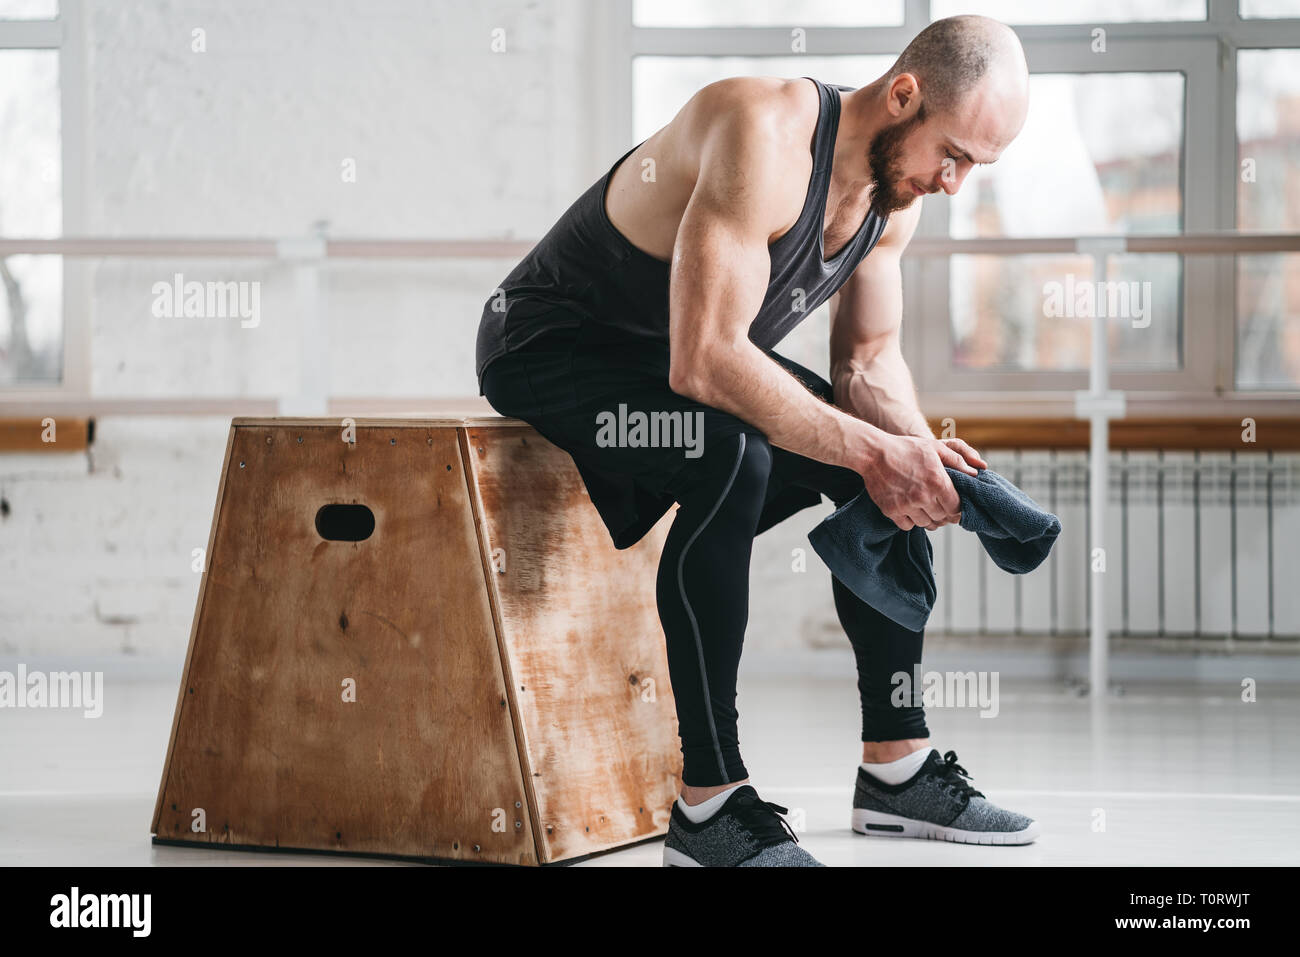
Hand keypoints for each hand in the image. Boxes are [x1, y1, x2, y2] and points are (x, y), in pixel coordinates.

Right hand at [859, 433, 985, 530]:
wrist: (874, 453)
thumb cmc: (906, 448)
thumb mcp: (935, 448)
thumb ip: (958, 460)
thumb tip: (976, 472)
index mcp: (938, 481)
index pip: (956, 507)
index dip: (958, 509)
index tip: (955, 507)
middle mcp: (923, 496)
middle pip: (942, 517)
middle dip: (944, 514)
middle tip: (942, 508)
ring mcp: (906, 505)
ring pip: (926, 524)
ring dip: (929, 519)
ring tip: (927, 509)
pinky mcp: (891, 510)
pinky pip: (908, 526)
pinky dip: (912, 521)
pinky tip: (911, 511)